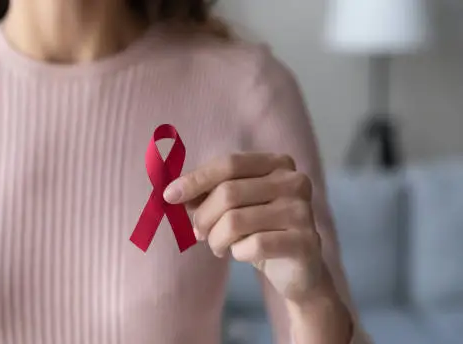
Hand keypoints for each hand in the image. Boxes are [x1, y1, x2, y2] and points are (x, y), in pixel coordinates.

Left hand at [163, 153, 326, 302]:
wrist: (296, 268)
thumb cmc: (259, 229)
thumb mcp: (234, 206)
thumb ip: (207, 193)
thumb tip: (172, 191)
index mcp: (278, 163)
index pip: (229, 164)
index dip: (196, 179)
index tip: (169, 195)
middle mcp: (295, 182)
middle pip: (229, 192)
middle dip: (203, 216)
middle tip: (197, 232)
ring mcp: (303, 212)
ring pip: (236, 221)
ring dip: (216, 239)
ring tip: (218, 246)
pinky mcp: (305, 242)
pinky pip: (253, 246)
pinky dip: (238, 253)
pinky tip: (242, 254)